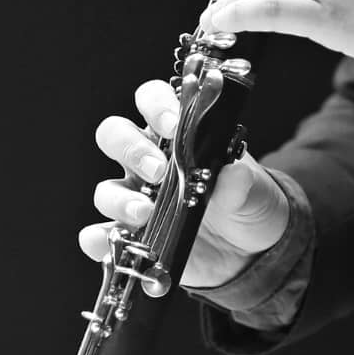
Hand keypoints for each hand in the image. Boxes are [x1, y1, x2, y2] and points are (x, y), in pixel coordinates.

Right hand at [85, 78, 289, 289]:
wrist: (250, 253)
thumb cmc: (249, 206)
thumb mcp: (255, 191)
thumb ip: (243, 183)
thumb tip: (233, 174)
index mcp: (179, 135)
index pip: (152, 101)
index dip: (155, 106)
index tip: (172, 126)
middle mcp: (151, 161)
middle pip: (115, 136)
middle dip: (131, 148)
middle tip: (158, 171)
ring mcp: (137, 198)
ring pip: (106, 187)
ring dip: (119, 198)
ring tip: (145, 212)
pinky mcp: (132, 236)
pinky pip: (101, 234)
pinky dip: (98, 238)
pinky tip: (108, 243)